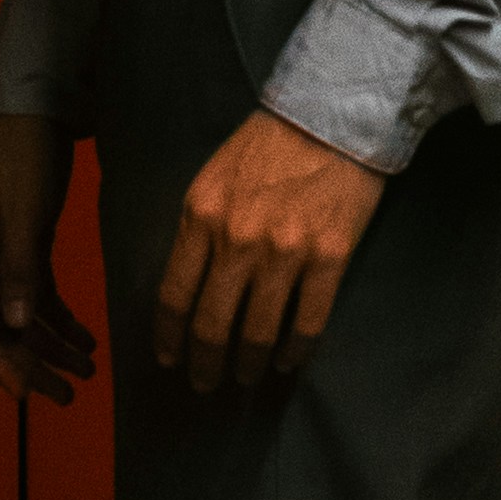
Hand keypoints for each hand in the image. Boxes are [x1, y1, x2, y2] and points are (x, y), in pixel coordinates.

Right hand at [0, 112, 99, 407]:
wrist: (35, 108)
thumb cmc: (23, 157)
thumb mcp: (24, 214)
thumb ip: (20, 271)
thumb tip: (15, 327)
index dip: (1, 365)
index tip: (30, 396)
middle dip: (30, 365)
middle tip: (67, 395)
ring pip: (20, 316)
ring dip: (50, 345)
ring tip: (86, 373)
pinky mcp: (24, 244)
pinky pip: (37, 294)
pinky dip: (59, 318)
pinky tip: (86, 338)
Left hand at [154, 109, 383, 394]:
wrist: (332, 115)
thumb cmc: (267, 146)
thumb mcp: (212, 179)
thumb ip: (198, 230)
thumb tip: (189, 287)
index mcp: (200, 216)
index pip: (174, 295)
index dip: (169, 337)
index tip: (169, 360)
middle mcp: (238, 239)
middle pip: (212, 324)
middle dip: (204, 364)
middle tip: (205, 384)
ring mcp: (286, 251)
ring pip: (259, 331)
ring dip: (249, 364)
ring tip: (247, 377)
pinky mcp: (330, 257)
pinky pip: (308, 321)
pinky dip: (296, 350)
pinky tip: (288, 361)